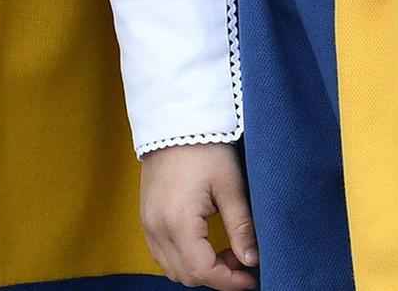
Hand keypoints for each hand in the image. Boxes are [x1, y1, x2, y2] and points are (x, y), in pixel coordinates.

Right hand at [140, 143, 257, 288]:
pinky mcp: (146, 218)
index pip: (202, 271)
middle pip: (185, 276)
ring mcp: (147, 225)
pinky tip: (206, 243)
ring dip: (200, 268)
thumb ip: (241, 226)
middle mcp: (156, 229)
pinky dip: (184, 257)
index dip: (229, 281)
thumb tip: (251, 259)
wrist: (175, 123)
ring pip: (172, 268)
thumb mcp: (231, 186)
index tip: (251, 278)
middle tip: (243, 259)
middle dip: (217, 275)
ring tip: (227, 250)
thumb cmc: (206, 149)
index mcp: (178, 223)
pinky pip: (162, 254)